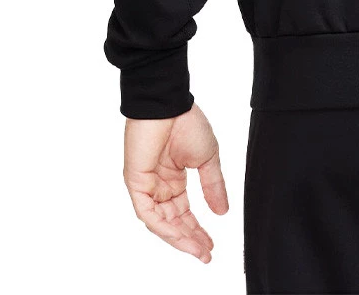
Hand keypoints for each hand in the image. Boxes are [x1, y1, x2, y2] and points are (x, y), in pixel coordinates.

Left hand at [123, 102, 229, 262]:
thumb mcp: (207, 158)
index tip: (211, 244)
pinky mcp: (136, 183)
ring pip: (161, 222)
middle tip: (206, 253)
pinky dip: (164, 227)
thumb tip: (222, 211)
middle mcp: (159, 186)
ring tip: (198, 250)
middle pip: (173, 222)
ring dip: (179, 238)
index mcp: (174, 179)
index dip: (197, 230)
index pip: (184, 213)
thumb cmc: (186, 122)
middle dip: (190, 239)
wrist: (170, 104)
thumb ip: (213, 185)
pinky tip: (181, 236)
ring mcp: (147, 186)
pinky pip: (148, 213)